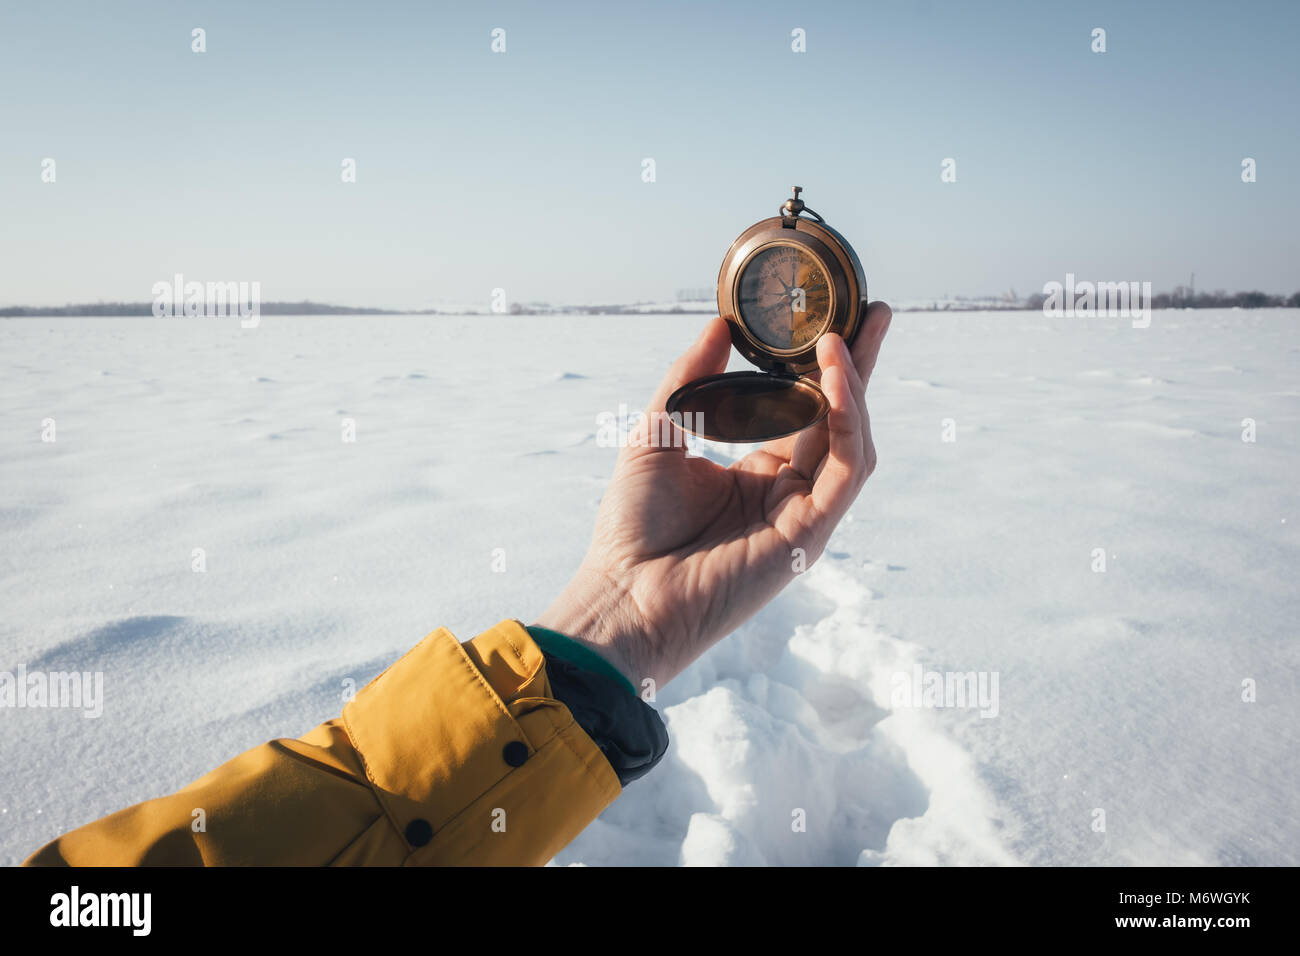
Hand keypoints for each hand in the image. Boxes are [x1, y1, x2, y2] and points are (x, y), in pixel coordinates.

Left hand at [535, 302, 891, 689]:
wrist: (623, 595)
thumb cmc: (633, 529)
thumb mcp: (656, 434)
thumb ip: (690, 380)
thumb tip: (719, 324)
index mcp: (756, 475)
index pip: (803, 411)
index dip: (820, 368)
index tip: (830, 319)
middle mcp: (787, 493)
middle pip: (838, 420)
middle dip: (860, 366)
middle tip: (875, 310)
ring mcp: (803, 514)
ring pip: (852, 441)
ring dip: (856, 386)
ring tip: (845, 333)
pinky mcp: (811, 533)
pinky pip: (846, 468)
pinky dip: (848, 419)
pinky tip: (835, 375)